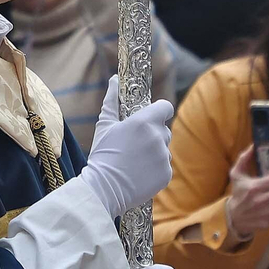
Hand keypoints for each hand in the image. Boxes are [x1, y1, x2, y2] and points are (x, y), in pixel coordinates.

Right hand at [80, 75, 174, 218]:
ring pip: (164, 148)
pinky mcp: (167, 174)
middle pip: (164, 129)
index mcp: (143, 122)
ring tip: (134, 161)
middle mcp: (158, 137)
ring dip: (154, 152)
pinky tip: (139, 173)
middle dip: (153, 134)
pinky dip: (155, 169)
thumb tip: (114, 79)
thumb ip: (112, 100)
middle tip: (134, 145)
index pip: (166, 106)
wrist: (103, 189)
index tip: (150, 117)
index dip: (159, 110)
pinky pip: (164, 166)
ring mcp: (163, 156)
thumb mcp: (104, 125)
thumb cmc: (102, 154)